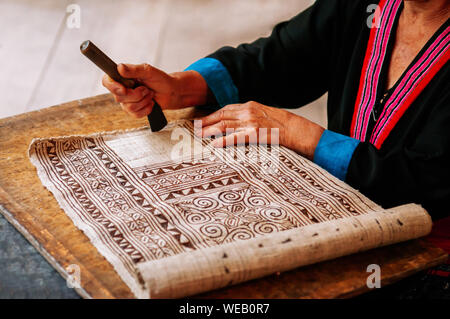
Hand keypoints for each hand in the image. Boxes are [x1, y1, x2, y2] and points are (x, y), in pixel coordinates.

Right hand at [102, 63, 209, 117]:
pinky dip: (146, 109)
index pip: (107, 81)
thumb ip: (134, 70)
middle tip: (146, 89)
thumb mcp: (148, 71)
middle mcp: (121, 89)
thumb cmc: (160, 79)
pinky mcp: (134, 111)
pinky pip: (135, 114)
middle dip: (136, 94)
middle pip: (119, 97)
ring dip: (143, 101)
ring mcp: (126, 101)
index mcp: (122, 77)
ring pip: (128, 107)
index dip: (112, 86)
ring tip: (150, 94)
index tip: (123, 88)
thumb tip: (120, 67)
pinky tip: (151, 103)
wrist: (171, 92)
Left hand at [196, 101, 324, 159]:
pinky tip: (214, 144)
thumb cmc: (282, 124)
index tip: (202, 118)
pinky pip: (235, 137)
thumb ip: (250, 116)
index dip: (212, 114)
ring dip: (210, 130)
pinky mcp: (255, 133)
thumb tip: (237, 122)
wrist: (297, 129)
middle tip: (195, 126)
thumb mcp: (264, 115)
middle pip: (222, 115)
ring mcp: (251, 122)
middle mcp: (248, 111)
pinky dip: (223, 140)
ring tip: (200, 134)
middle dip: (207, 120)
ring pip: (225, 124)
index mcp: (250, 105)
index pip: (226, 109)